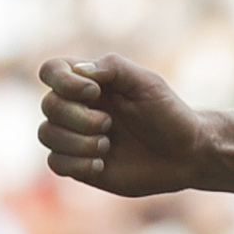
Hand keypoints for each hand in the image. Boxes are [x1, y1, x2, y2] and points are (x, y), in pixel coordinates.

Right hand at [37, 55, 205, 196]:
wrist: (186, 155)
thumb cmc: (168, 114)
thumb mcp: (147, 83)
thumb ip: (112, 67)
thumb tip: (78, 69)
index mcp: (89, 83)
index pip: (51, 71)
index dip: (63, 81)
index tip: (94, 91)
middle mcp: (77, 108)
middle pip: (49, 106)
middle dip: (78, 117)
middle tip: (109, 124)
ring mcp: (76, 137)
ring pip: (47, 135)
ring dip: (77, 142)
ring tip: (107, 145)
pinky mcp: (80, 165)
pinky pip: (55, 163)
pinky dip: (76, 163)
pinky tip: (101, 163)